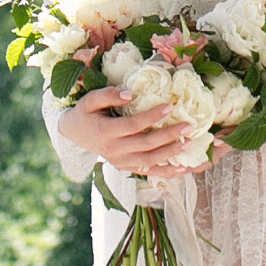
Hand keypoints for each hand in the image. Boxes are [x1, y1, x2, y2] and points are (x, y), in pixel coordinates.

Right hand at [58, 89, 202, 180]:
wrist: (75, 135)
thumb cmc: (86, 113)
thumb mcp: (90, 100)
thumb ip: (108, 95)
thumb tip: (130, 93)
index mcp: (105, 132)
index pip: (133, 125)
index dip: (152, 117)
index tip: (170, 106)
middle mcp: (113, 151)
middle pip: (145, 145)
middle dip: (169, 136)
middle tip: (188, 126)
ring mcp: (120, 162)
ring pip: (149, 162)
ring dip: (171, 154)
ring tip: (190, 144)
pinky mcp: (126, 168)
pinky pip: (149, 172)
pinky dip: (167, 172)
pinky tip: (184, 168)